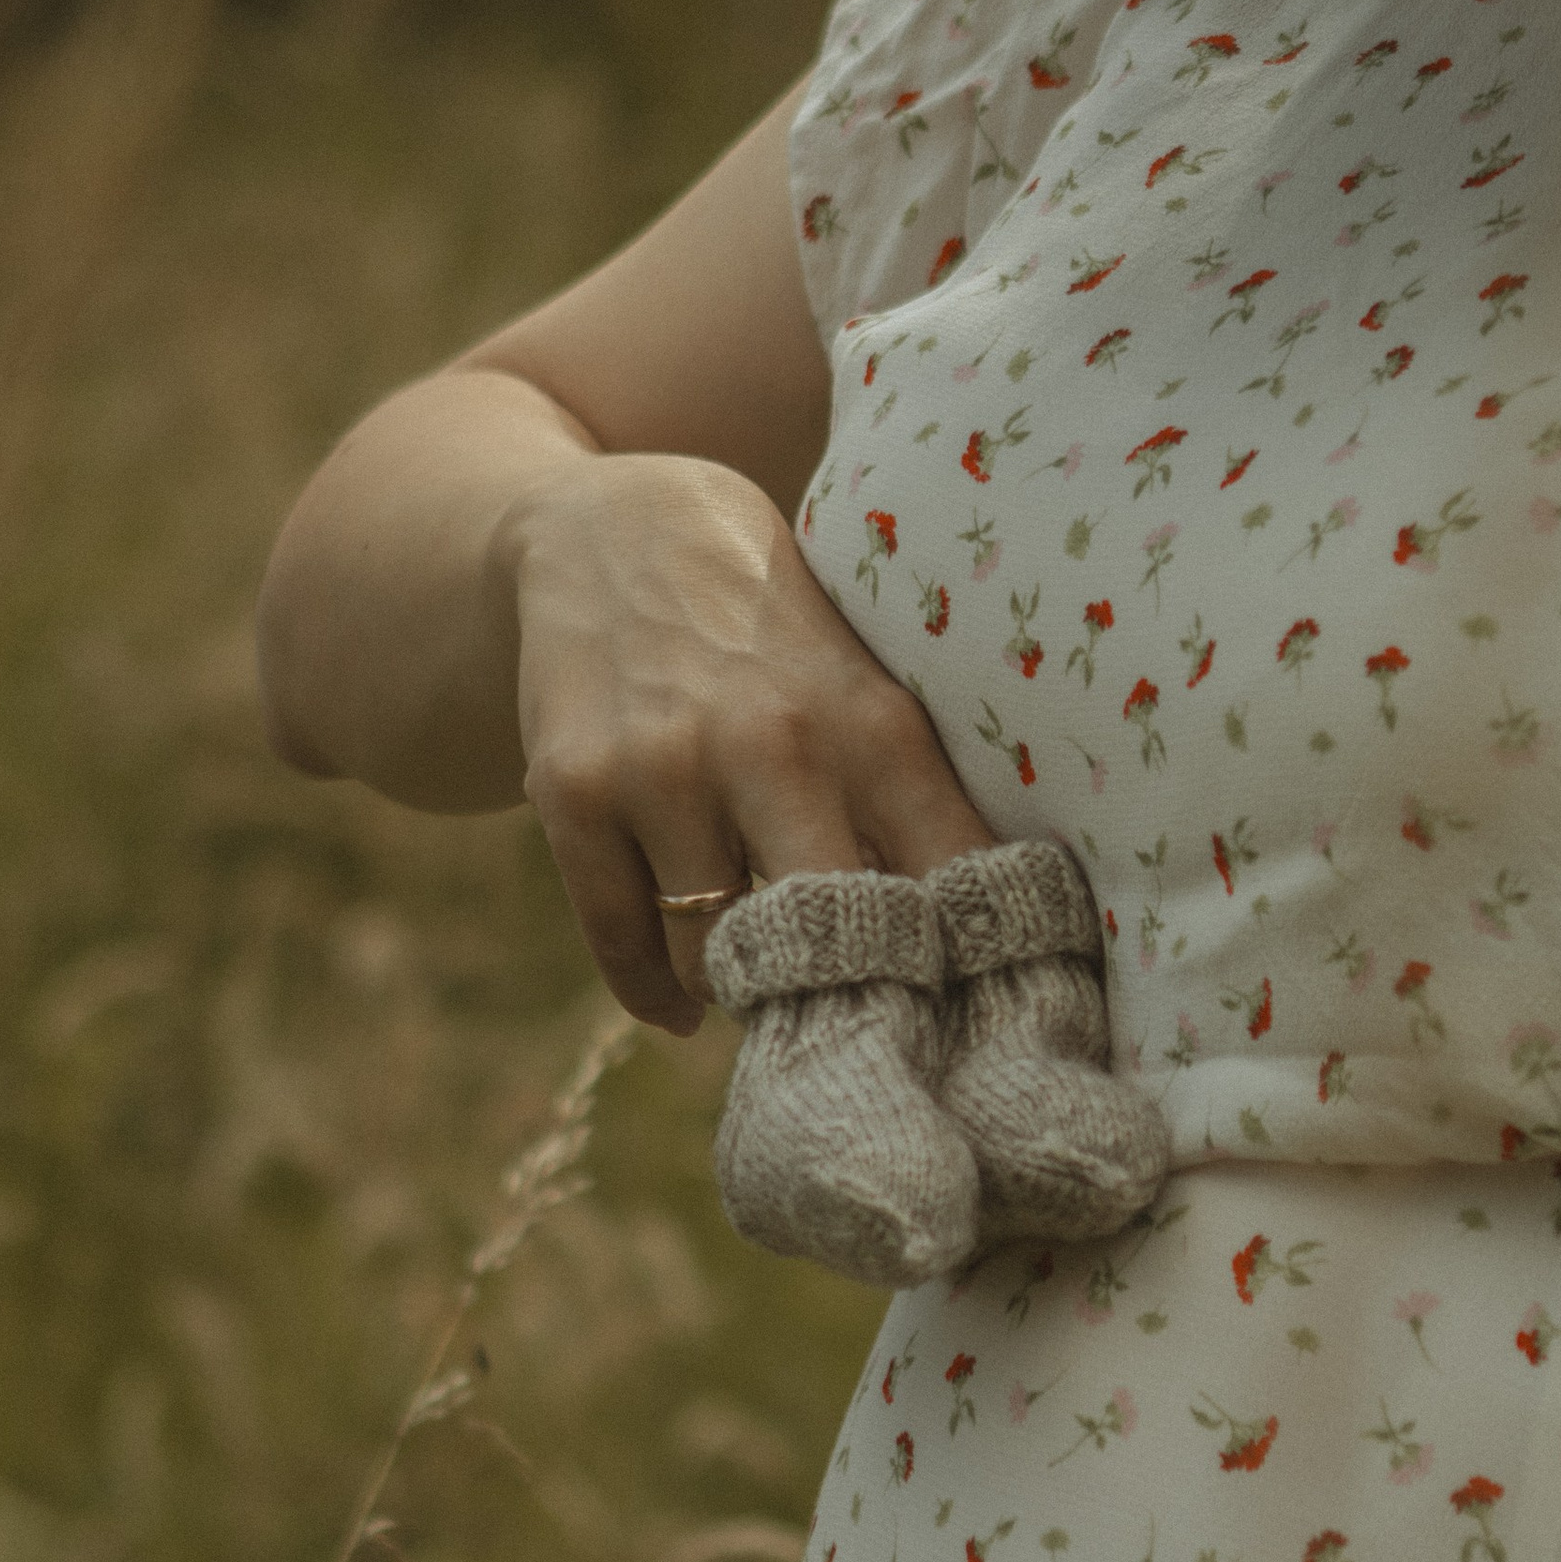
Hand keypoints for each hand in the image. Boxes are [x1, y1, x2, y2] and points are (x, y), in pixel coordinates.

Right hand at [502, 449, 995, 1031]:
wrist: (615, 532)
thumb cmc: (774, 638)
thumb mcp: (863, 687)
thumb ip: (911, 800)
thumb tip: (986, 945)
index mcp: (875, 725)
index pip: (949, 884)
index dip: (968, 970)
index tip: (974, 1021)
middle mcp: (773, 747)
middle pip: (830, 945)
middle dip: (844, 1003)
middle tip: (854, 1029)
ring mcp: (665, 770)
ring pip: (713, 959)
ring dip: (738, 989)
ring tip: (757, 982)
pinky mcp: (574, 791)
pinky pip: (623, 945)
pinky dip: (655, 992)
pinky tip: (681, 999)